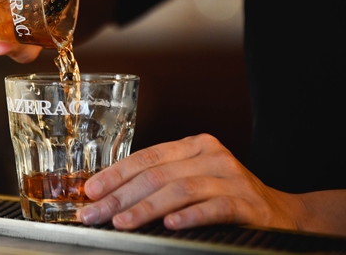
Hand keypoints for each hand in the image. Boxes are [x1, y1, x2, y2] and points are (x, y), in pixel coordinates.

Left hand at [77, 134, 305, 231]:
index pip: (146, 158)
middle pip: (157, 175)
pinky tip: (170, 226)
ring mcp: (232, 177)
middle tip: (95, 214)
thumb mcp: (193, 180)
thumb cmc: (227, 196)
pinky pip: (215, 207)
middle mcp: (211, 156)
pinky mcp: (249, 203)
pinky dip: (190, 216)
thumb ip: (159, 182)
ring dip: (146, 209)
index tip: (90, 191)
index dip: (114, 175)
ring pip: (180, 190)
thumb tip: (110, 196)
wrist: (283, 213)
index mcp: (193, 146)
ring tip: (122, 222)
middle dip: (119, 197)